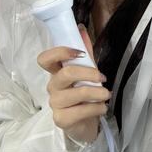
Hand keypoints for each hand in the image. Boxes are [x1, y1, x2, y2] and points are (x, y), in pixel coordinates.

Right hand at [37, 24, 110, 142]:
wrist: (87, 122)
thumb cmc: (85, 93)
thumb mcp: (87, 70)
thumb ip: (85, 51)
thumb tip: (81, 28)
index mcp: (56, 72)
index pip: (44, 59)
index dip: (60, 52)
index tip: (79, 53)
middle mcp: (52, 86)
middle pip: (65, 73)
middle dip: (89, 73)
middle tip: (103, 78)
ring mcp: (55, 103)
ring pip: (76, 93)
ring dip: (97, 93)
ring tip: (106, 94)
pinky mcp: (61, 120)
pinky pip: (81, 111)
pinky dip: (97, 107)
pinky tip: (102, 107)